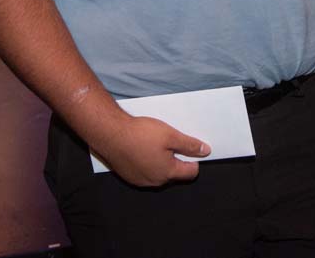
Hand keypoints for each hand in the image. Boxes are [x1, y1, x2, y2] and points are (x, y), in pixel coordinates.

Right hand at [91, 114, 210, 186]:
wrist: (110, 133)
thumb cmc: (139, 134)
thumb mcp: (170, 135)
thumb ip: (189, 145)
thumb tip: (205, 151)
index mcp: (167, 173)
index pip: (191, 172)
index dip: (194, 159)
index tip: (191, 147)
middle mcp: (154, 181)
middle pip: (174, 173)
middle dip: (176, 158)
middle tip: (170, 140)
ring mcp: (140, 180)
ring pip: (158, 172)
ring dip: (160, 160)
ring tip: (155, 142)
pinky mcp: (128, 175)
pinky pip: (144, 170)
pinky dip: (147, 161)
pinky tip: (142, 147)